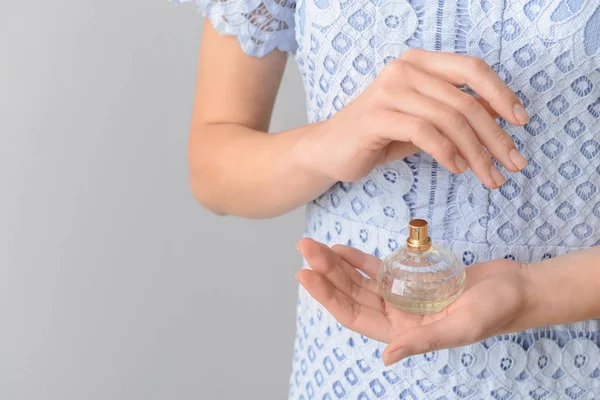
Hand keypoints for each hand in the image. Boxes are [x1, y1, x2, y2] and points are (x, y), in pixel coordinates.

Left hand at [295, 238, 535, 365]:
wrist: (518, 288)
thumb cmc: (496, 310)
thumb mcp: (461, 327)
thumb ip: (422, 341)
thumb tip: (387, 358)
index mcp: (405, 334)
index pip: (355, 315)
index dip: (328, 297)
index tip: (305, 275)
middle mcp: (399, 318)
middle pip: (352, 295)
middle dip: (327, 273)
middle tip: (304, 249)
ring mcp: (404, 299)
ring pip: (361, 281)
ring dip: (338, 265)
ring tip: (315, 246)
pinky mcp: (413, 280)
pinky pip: (379, 270)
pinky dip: (359, 260)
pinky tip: (341, 249)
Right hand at [300, 49, 529, 188]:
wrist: (330, 150)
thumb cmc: (379, 135)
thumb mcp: (424, 121)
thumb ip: (456, 114)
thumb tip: (499, 117)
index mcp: (419, 63)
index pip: (471, 69)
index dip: (501, 94)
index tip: (521, 123)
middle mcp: (405, 69)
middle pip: (465, 100)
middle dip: (495, 136)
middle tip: (513, 164)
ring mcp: (389, 91)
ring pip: (449, 119)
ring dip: (476, 153)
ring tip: (490, 176)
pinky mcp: (377, 116)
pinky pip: (424, 132)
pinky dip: (447, 153)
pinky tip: (458, 169)